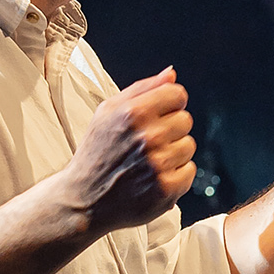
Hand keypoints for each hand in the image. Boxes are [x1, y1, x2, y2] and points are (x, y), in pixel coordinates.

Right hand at [60, 70, 195, 236]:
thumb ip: (142, 89)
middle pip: (185, 120)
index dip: (169, 104)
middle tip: (147, 144)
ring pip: (188, 146)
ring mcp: (158, 164)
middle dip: (170, 129)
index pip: (177, 95)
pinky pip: (189, 171)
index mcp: (133, 113)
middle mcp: (147, 137)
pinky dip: (176, 175)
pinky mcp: (166, 189)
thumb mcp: (108, 112)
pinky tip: (154, 178)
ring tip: (148, 162)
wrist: (84, 198)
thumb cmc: (97, 151)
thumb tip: (172, 74)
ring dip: (173, 153)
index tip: (158, 116)